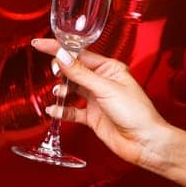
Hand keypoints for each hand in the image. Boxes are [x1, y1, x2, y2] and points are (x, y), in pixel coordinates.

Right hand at [31, 37, 172, 168]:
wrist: (144, 142)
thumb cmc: (136, 112)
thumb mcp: (106, 89)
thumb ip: (81, 74)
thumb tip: (62, 57)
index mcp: (110, 69)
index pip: (80, 54)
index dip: (60, 49)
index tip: (40, 44)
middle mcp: (102, 82)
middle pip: (74, 71)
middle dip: (60, 70)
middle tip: (52, 72)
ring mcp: (96, 99)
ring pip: (71, 90)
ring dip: (61, 90)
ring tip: (57, 92)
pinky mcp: (92, 117)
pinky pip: (72, 111)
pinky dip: (62, 110)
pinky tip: (54, 110)